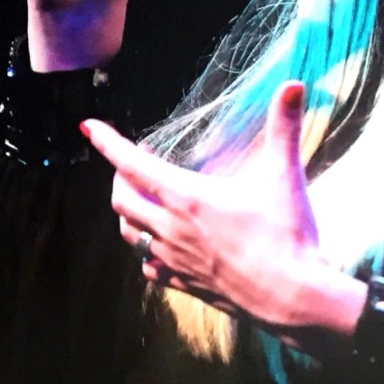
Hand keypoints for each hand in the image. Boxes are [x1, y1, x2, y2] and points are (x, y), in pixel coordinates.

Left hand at [82, 81, 366, 345]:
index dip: (108, 142)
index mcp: (188, 197)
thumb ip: (285, 127)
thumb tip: (294, 84)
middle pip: (122, 199)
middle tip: (135, 161)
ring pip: (130, 233)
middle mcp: (172, 228)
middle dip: (120, 175)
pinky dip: (145, 249)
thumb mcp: (284, 174)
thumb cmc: (286, 235)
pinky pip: (148, 266)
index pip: (132, 164)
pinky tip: (159, 246)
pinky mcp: (185, 284)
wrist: (291, 298)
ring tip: (142, 197)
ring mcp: (175, 260)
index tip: (89, 126)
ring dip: (128, 211)